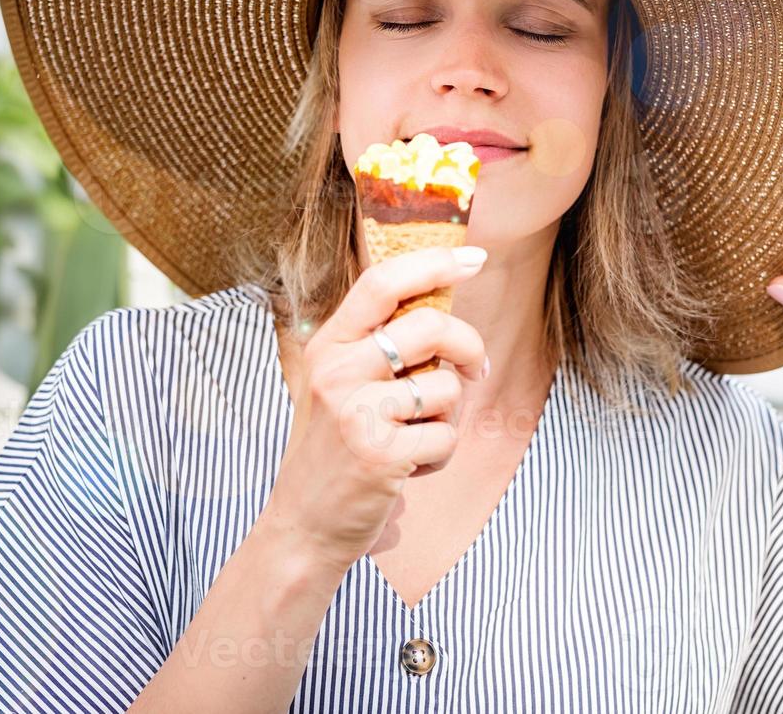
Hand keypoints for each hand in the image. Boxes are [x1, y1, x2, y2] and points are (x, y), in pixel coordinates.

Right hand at [266, 246, 489, 572]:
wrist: (305, 523)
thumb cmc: (334, 449)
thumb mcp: (338, 385)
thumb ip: (376, 345)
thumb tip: (442, 300)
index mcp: (328, 345)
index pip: (383, 283)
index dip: (435, 263)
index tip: (474, 259)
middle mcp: (337, 372)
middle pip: (430, 327)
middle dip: (468, 347)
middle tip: (477, 369)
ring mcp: (357, 412)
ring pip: (446, 387)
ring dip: (449, 416)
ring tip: (417, 436)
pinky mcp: (380, 454)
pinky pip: (446, 437)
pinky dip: (440, 455)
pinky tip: (410, 467)